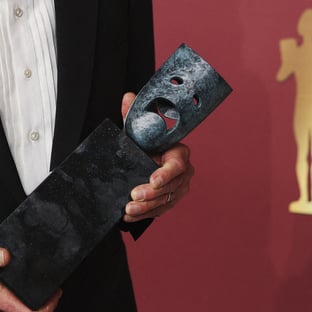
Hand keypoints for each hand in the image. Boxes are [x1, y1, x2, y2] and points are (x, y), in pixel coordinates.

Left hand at [120, 92, 194, 222]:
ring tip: (129, 209)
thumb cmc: (144, 145)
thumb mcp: (138, 131)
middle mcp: (184, 172)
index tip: (152, 180)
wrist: (143, 161)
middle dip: (152, 194)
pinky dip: (145, 214)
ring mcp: (178, 189)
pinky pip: (160, 210)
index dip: (166, 174)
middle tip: (133, 196)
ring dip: (146, 207)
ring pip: (165, 201)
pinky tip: (130, 215)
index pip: (177, 165)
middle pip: (171, 187)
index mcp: (179, 153)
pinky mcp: (170, 201)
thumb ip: (134, 114)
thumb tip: (128, 96)